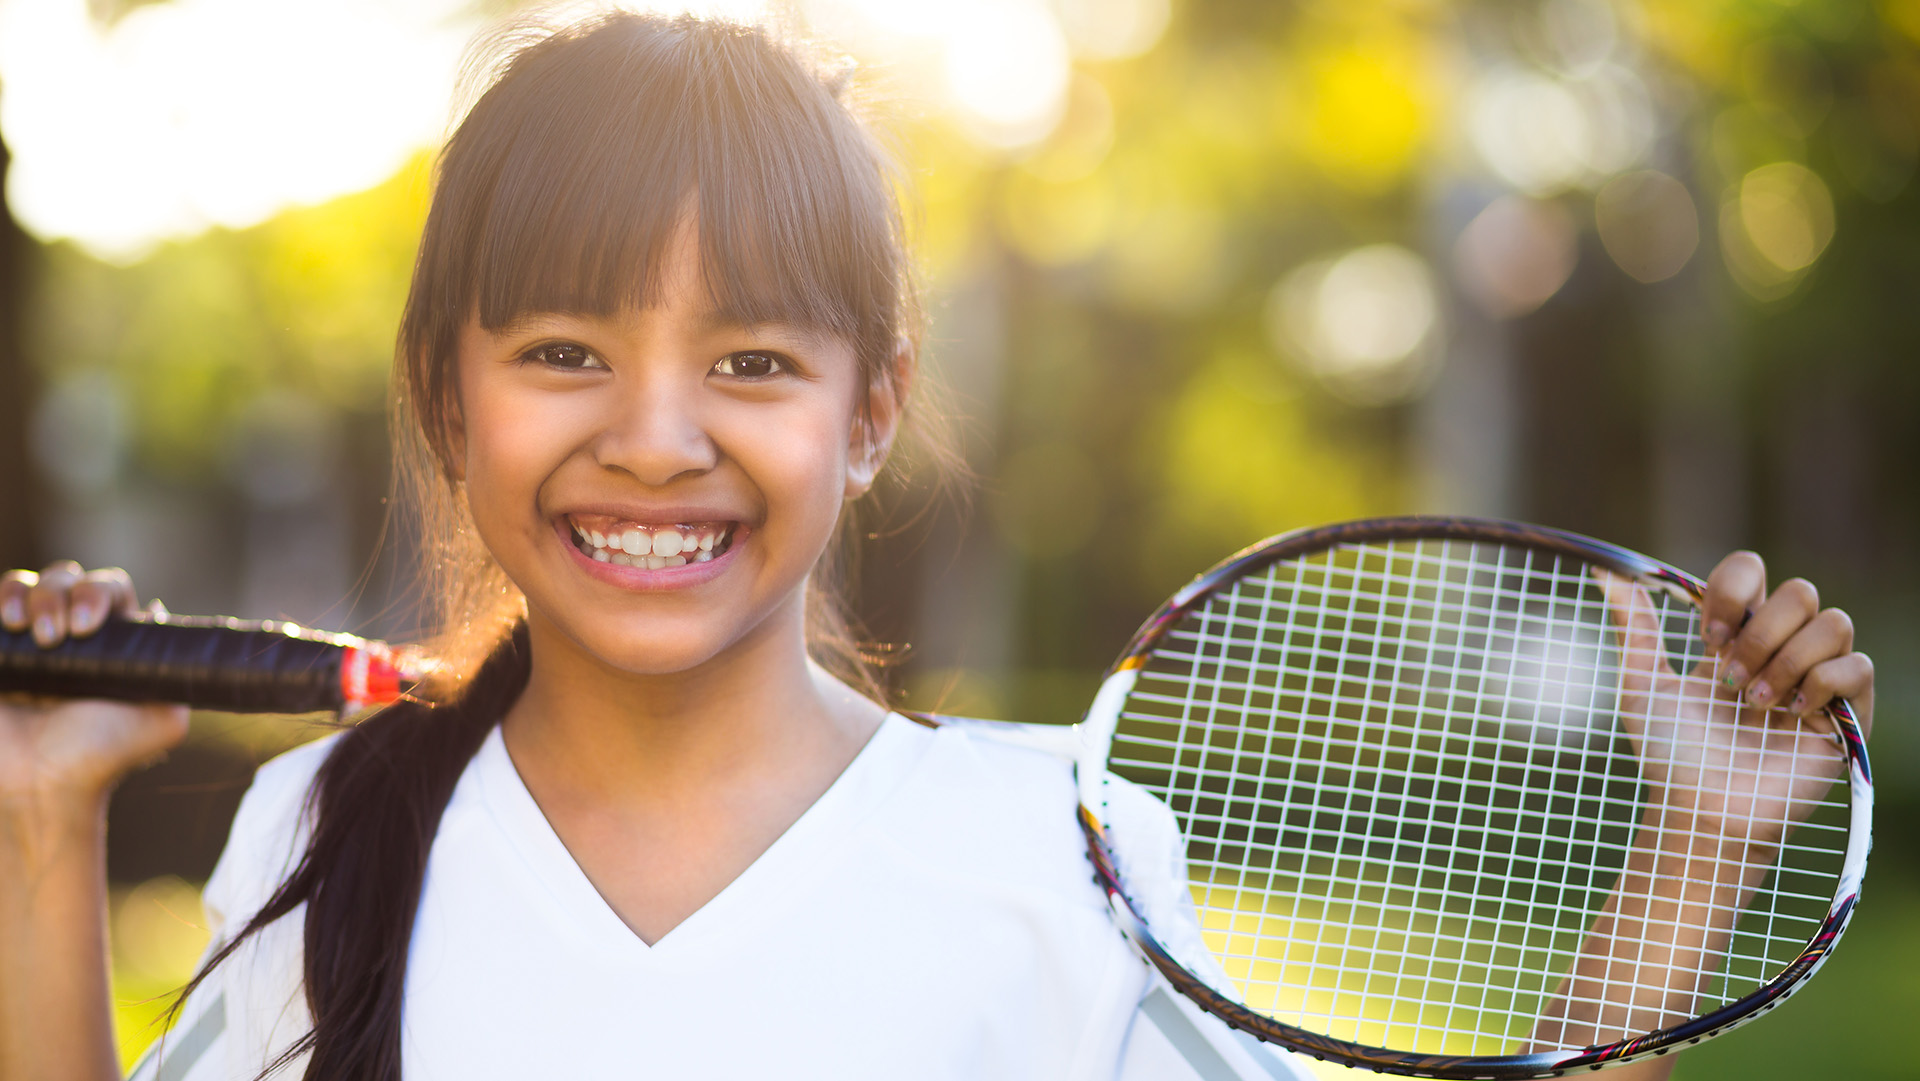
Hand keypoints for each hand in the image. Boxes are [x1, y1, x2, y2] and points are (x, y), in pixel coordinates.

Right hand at [0, 562, 188, 807]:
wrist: (42, 787)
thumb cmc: (101, 756)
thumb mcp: (164, 719)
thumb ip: (179, 673)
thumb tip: (159, 612)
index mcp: (109, 642)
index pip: (108, 588)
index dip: (97, 593)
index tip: (86, 626)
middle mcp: (68, 635)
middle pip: (65, 577)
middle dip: (60, 594)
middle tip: (56, 638)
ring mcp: (25, 642)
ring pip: (27, 584)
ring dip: (28, 595)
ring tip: (28, 633)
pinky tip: (5, 626)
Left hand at [1597, 550, 1871, 848]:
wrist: (1698, 811)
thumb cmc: (1671, 756)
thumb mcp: (1643, 686)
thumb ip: (1634, 628)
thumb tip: (1602, 571)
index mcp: (1737, 635)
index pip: (1753, 571)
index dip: (1732, 590)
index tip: (1705, 637)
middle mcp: (1782, 649)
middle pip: (1800, 591)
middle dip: (1759, 631)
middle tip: (1728, 679)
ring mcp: (1818, 679)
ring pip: (1833, 623)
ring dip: (1787, 659)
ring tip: (1754, 703)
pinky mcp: (1848, 715)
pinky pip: (1857, 667)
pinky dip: (1821, 682)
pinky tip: (1790, 712)